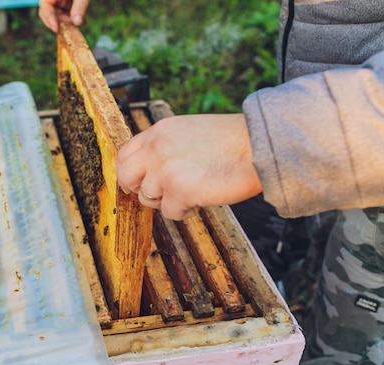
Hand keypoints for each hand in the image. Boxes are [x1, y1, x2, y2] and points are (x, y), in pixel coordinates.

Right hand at [39, 0, 89, 32]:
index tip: (57, 30)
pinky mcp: (65, 2)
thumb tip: (77, 23)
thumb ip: (80, 7)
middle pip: (49, 13)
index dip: (49, 19)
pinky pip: (64, 13)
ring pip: (57, 15)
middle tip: (73, 27)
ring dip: (67, 22)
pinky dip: (71, 18)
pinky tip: (81, 20)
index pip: (45, 6)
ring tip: (80, 22)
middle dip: (60, 22)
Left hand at [116, 113, 262, 220]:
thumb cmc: (232, 140)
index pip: (124, 155)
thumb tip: (150, 169)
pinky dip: (185, 211)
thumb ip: (165, 146)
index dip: (131, 172)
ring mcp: (165, 171)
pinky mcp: (180, 191)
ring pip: (148, 198)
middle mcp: (156, 149)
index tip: (140, 182)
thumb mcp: (189, 131)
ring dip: (168, 201)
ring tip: (192, 192)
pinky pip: (169, 213)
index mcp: (159, 132)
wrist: (259, 144)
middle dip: (141, 189)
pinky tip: (201, 199)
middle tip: (161, 194)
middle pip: (126, 177)